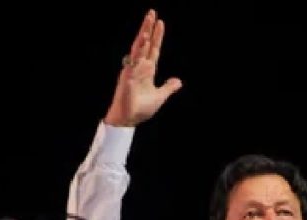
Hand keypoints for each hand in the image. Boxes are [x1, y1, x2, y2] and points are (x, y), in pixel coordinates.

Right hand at [104, 9, 182, 126]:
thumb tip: (178, 81)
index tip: (160, 23)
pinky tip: (144, 40)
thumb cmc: (141, 109)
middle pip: (145, 44)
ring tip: (149, 21)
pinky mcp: (128, 75)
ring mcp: (133, 69)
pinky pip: (133, 60)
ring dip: (144, 34)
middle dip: (148, 28)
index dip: (157, 36)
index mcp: (147, 70)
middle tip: (152, 12)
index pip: (153, 49)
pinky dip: (139, 50)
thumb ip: (168, 87)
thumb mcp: (160, 96)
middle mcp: (139, 67)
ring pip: (138, 48)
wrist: (129, 120)